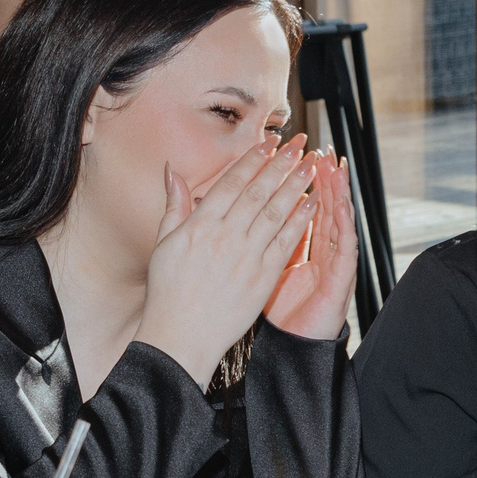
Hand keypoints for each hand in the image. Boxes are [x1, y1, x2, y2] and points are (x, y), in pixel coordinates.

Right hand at [132, 136, 317, 383]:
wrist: (181, 336)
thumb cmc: (169, 291)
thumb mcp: (164, 244)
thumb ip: (174, 205)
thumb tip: (172, 170)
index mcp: (199, 226)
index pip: (232, 183)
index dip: (253, 159)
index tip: (270, 141)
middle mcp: (224, 237)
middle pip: (258, 191)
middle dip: (281, 163)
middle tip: (299, 143)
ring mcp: (245, 257)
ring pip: (275, 213)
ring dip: (296, 185)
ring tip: (311, 165)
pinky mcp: (262, 278)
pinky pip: (285, 243)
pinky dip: (300, 221)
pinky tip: (312, 203)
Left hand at [264, 152, 355, 339]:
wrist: (294, 345)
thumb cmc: (279, 311)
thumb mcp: (262, 268)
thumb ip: (256, 239)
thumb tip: (236, 214)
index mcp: (300, 246)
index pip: (299, 205)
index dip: (296, 181)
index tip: (291, 154)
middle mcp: (321, 250)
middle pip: (322, 207)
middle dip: (320, 178)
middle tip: (318, 150)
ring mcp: (333, 263)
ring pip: (337, 221)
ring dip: (337, 193)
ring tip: (334, 167)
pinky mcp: (341, 279)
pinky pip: (344, 248)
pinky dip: (344, 225)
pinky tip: (341, 205)